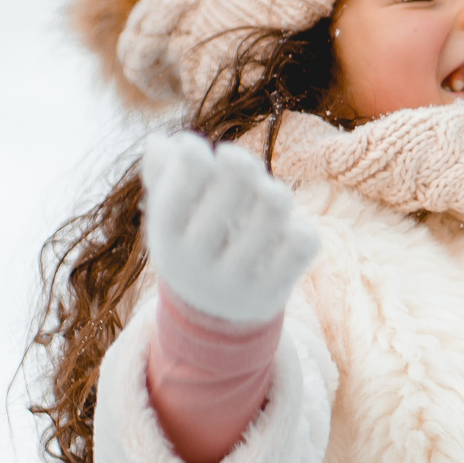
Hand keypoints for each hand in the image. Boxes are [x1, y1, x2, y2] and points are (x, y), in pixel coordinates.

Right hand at [139, 132, 322, 324]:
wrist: (214, 319)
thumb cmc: (193, 244)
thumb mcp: (170, 215)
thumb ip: (162, 175)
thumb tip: (159, 143)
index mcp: (168, 237)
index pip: (187, 178)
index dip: (195, 152)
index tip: (197, 149)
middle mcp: (198, 263)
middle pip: (238, 180)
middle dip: (244, 163)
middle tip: (242, 167)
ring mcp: (237, 282)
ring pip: (275, 205)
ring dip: (274, 191)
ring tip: (268, 196)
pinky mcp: (272, 293)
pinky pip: (304, 241)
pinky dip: (299, 229)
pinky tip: (284, 235)